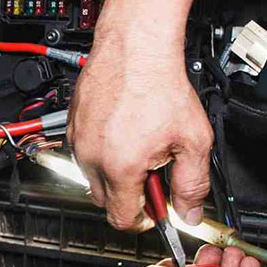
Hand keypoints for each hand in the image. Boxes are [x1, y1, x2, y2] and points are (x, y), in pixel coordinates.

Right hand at [67, 29, 212, 230]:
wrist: (135, 47)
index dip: (144, 219)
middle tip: (153, 171)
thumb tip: (190, 213)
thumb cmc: (160, 84)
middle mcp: (92, 157)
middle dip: (129, 195)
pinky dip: (102, 151)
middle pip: (105, 201)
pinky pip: (84, 152)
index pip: (122, 219)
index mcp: (120, 168)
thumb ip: (192, 184)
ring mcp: (79, 140)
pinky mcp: (73, 125)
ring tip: (139, 144)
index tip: (155, 209)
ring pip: (93, 176)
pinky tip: (124, 130)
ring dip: (114, 172)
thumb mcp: (193, 140)